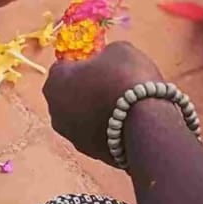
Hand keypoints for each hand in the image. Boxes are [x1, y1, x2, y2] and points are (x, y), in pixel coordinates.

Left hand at [44, 42, 162, 164]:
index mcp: (55, 82)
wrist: (147, 123)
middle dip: (85, 89)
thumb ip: (103, 56)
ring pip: (81, 117)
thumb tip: (105, 62)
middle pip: (69, 94)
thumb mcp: (117, 50)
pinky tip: (126, 122)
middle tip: (110, 83)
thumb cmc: (126, 77)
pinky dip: (106, 128)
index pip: (63, 67)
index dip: (83, 63)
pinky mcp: (91, 154)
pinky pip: (96, 134)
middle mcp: (56, 112)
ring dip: (95, 110)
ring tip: (122, 104)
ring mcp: (72, 137)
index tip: (100, 64)